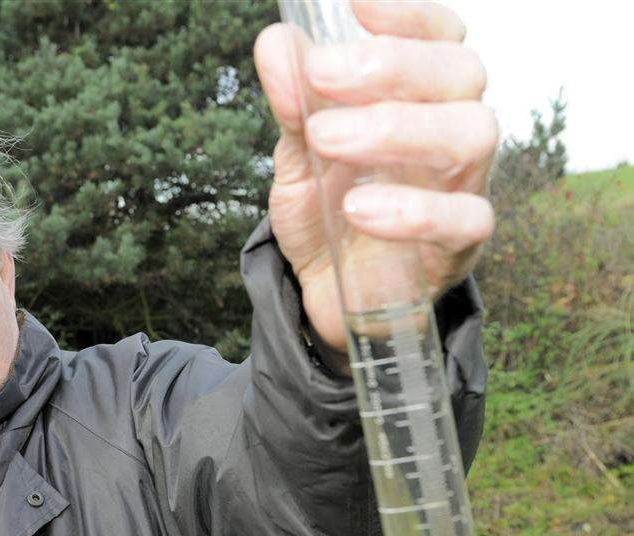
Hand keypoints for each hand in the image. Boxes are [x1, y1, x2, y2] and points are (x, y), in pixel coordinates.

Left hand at [254, 1, 497, 353]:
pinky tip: (358, 209)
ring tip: (326, 140)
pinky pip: (466, 219)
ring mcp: (463, 187)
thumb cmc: (326, 212)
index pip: (440, 37)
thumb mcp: (299, 156)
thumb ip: (293, 104)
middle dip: (390, 65)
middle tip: (321, 74)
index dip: (409, 15)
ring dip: (396, 128)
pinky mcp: (459, 247)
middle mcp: (452, 131)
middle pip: (461, 73)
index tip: (355, 3)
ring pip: (473, 134)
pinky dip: (413, 210)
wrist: (328, 292)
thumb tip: (275, 42)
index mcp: (421, 98)